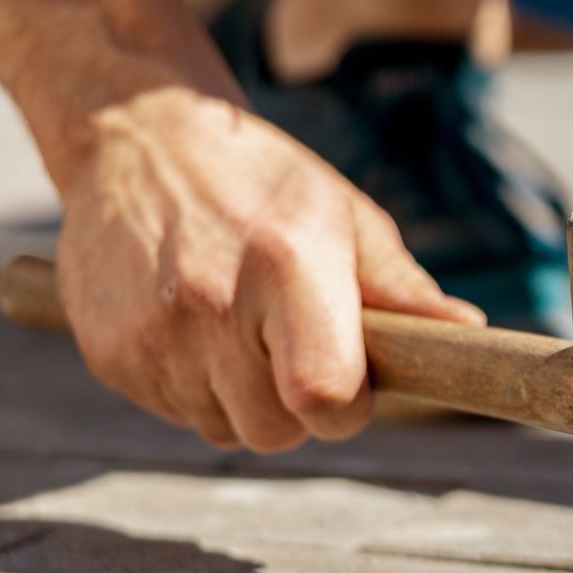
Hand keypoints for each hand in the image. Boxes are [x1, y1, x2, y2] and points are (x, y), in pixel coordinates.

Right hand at [54, 86, 483, 450]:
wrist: (135, 141)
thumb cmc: (261, 184)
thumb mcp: (343, 215)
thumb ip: (400, 288)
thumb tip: (466, 333)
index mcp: (284, 267)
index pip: (324, 395)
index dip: (349, 409)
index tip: (355, 384)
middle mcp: (209, 305)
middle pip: (276, 431)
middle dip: (298, 407)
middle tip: (295, 345)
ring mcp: (149, 334)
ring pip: (225, 431)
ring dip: (244, 399)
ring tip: (242, 326)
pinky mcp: (106, 355)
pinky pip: (176, 413)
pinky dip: (196, 387)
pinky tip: (196, 328)